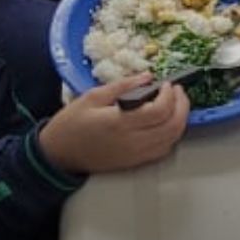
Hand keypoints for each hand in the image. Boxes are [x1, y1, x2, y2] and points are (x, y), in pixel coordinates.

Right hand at [37, 74, 190, 174]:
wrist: (58, 154)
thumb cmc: (70, 124)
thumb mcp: (92, 96)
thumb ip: (123, 86)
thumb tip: (148, 76)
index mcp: (120, 123)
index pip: (160, 111)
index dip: (170, 95)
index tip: (168, 84)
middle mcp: (132, 142)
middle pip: (173, 126)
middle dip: (182, 105)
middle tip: (177, 92)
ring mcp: (135, 155)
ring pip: (172, 139)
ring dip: (180, 120)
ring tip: (175, 104)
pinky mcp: (135, 162)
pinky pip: (163, 150)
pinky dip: (171, 135)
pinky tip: (166, 123)